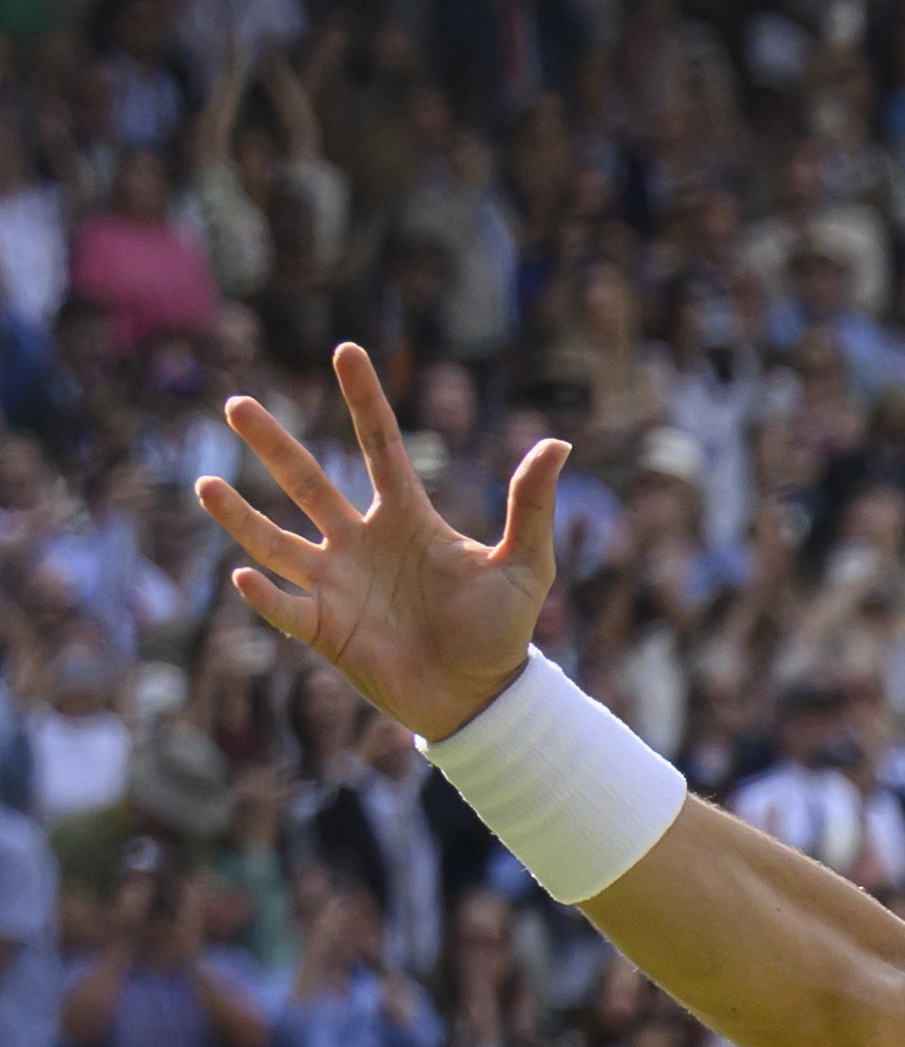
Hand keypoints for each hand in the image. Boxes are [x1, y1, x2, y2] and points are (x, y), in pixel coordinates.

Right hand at [197, 343, 570, 741]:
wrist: (480, 696)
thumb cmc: (502, 629)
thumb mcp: (525, 564)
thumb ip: (531, 506)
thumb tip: (558, 444)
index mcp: (408, 519)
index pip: (381, 447)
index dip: (365, 401)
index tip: (347, 350)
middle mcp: (362, 543)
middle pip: (308, 483)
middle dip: (273, 445)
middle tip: (236, 404)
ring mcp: (338, 584)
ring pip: (277, 542)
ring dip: (241, 516)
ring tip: (205, 484)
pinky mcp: (325, 630)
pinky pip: (285, 607)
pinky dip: (265, 594)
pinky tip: (244, 573)